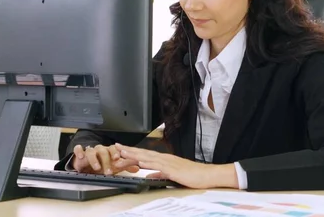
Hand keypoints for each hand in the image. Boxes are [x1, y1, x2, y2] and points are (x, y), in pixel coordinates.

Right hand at [71, 144, 139, 174]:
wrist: (86, 165)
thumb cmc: (101, 164)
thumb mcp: (114, 166)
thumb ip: (125, 166)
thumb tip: (137, 168)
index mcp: (108, 151)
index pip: (113, 149)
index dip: (116, 153)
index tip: (118, 159)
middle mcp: (99, 150)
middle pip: (103, 151)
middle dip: (106, 161)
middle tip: (109, 171)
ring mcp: (89, 151)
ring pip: (91, 151)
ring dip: (94, 159)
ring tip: (96, 167)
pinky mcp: (80, 153)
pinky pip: (78, 149)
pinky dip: (79, 152)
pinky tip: (81, 156)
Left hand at [116, 143, 237, 188]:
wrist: (207, 175)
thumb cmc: (193, 175)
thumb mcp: (172, 175)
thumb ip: (160, 174)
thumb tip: (149, 175)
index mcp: (164, 160)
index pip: (144, 155)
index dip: (131, 152)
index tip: (120, 149)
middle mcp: (164, 158)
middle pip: (143, 154)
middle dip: (128, 151)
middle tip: (115, 147)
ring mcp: (168, 163)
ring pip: (148, 158)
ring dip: (134, 156)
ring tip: (122, 154)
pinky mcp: (173, 170)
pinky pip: (159, 166)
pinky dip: (148, 164)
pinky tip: (140, 164)